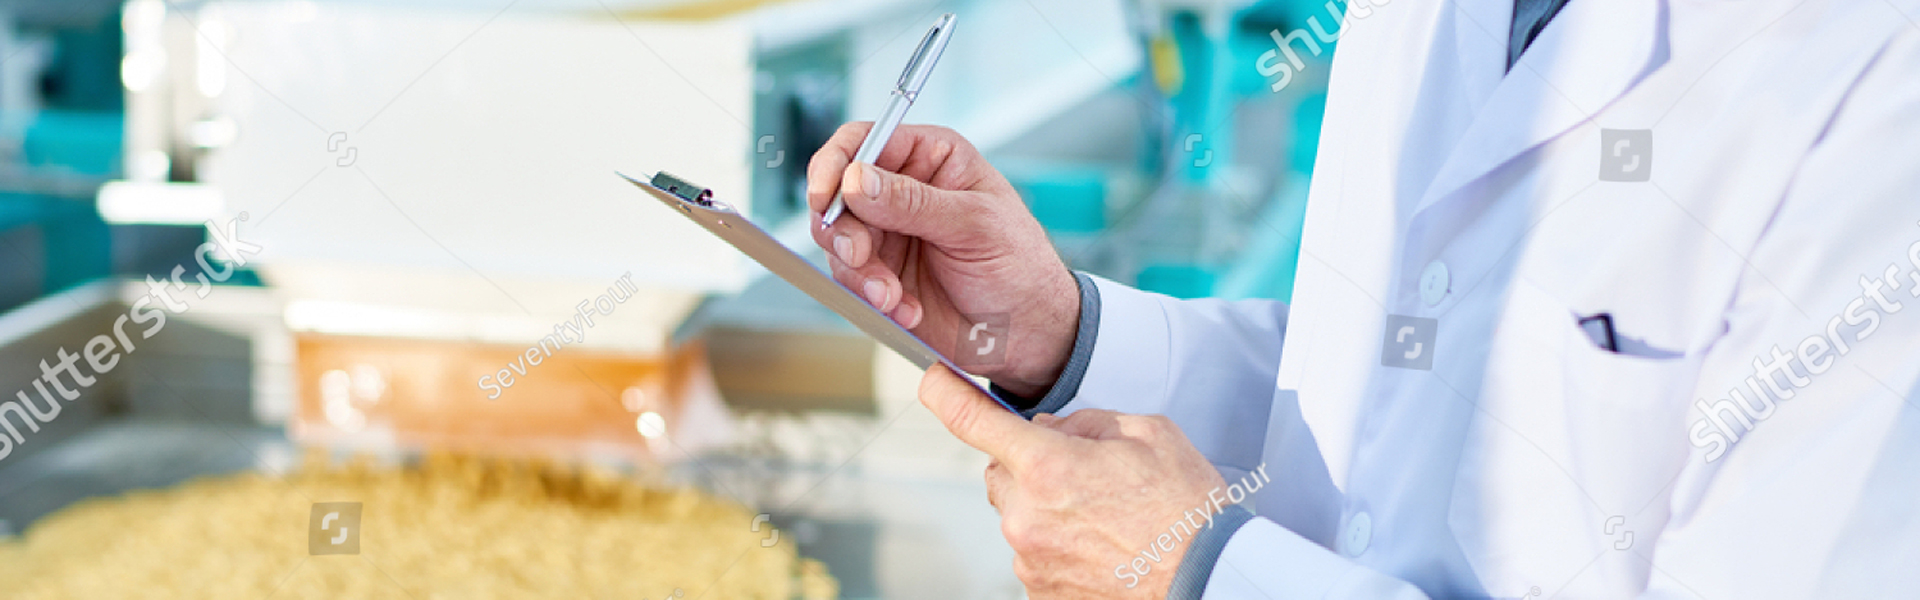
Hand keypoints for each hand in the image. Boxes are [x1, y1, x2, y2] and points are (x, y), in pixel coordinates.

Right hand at [807, 123, 1078, 395]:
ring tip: (891, 296)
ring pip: (838, 240)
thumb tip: (856, 179)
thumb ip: (913, 202)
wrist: (1028, 333)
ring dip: (859, 272)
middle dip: (842, 229)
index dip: (835, 163)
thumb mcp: (975, 225)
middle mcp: (903, 190)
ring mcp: (889, 234)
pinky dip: (871, 299)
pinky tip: (906, 310)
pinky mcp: (881, 274)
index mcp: (931, 158)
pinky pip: (851, 280)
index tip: (825, 195)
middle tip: (860, 256)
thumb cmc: (1020, 266)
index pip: (864, 140)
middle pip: (838, 192)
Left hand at [919, 366, 1230, 597]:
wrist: (1210, 583)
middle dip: (1030, 463)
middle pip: (1000, 472)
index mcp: (1048, 467)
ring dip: (1047, 507)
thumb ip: (1088, 422)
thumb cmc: (1188, 512)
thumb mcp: (1150, 435)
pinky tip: (1102, 546)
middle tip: (1084, 471)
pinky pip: (1034, 554)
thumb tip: (1055, 429)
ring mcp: (1031, 562)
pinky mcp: (1041, 593)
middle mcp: (1027, 517)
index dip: (945, 393)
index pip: (971, 420)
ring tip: (1106, 517)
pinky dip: (1059, 545)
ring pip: (1019, 515)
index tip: (933, 381)